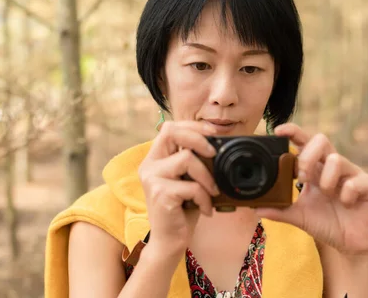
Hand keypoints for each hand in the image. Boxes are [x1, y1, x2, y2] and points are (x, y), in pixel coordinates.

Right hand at [138, 121, 218, 254]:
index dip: (193, 126)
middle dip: (199, 138)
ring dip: (207, 176)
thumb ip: (193, 161)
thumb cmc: (182, 210)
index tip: (214, 132)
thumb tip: (219, 143)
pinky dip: (204, 198)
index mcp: (155, 158)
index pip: (170, 128)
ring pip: (187, 158)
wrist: (169, 242)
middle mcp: (149, 165)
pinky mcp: (160, 193)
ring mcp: (152, 178)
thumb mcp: (188, 180)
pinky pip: (192, 186)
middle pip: (172, 132)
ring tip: (213, 192)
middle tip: (214, 153)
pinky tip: (205, 210)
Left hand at [256, 123, 367, 255]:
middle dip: (308, 155)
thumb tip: (255, 208)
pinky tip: (346, 204)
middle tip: (301, 176)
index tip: (278, 130)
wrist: (350, 244)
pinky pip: (356, 180)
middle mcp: (333, 166)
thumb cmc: (326, 223)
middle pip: (321, 140)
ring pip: (337, 159)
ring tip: (327, 194)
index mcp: (316, 169)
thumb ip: (279, 210)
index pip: (305, 142)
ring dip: (326, 179)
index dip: (293, 132)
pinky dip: (347, 193)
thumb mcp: (299, 216)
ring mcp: (352, 174)